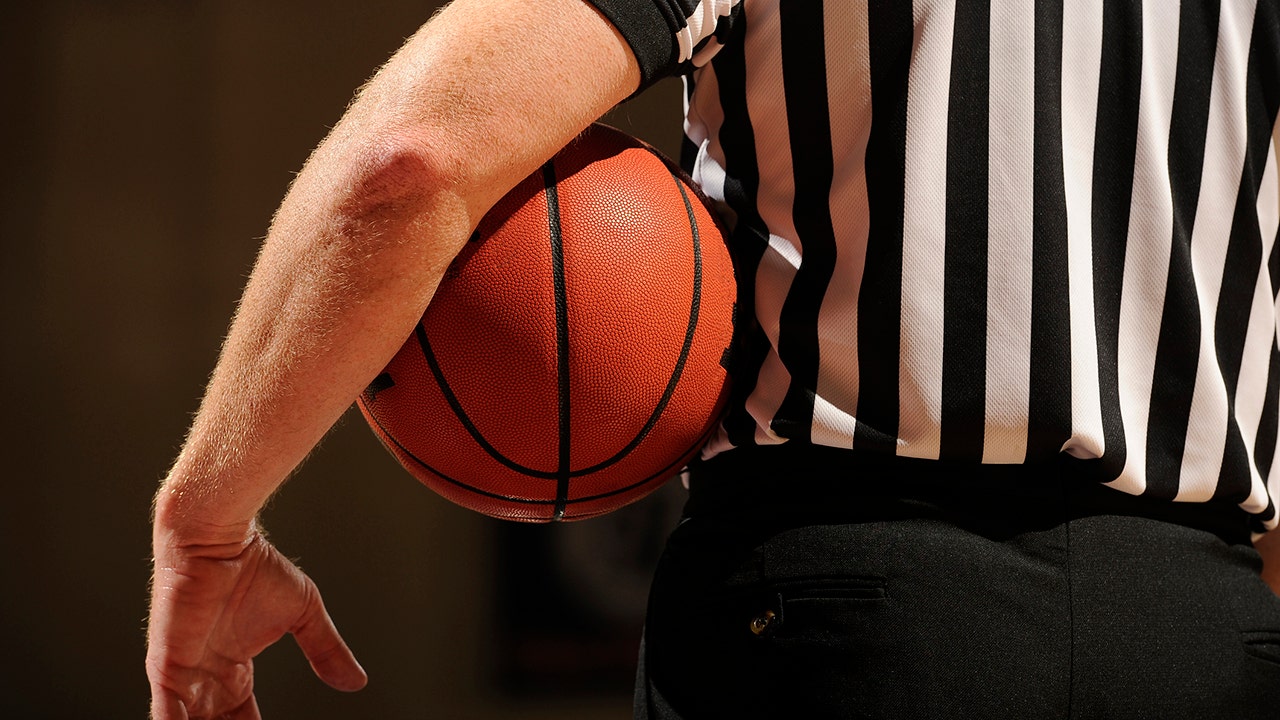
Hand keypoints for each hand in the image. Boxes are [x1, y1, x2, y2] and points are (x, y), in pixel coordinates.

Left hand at [146, 528, 366, 718]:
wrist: (219, 540)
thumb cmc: (254, 565)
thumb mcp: (303, 614)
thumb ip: (325, 649)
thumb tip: (356, 681)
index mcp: (231, 668)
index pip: (239, 718)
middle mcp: (204, 677)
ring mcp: (183, 676)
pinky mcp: (165, 669)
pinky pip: (166, 715)